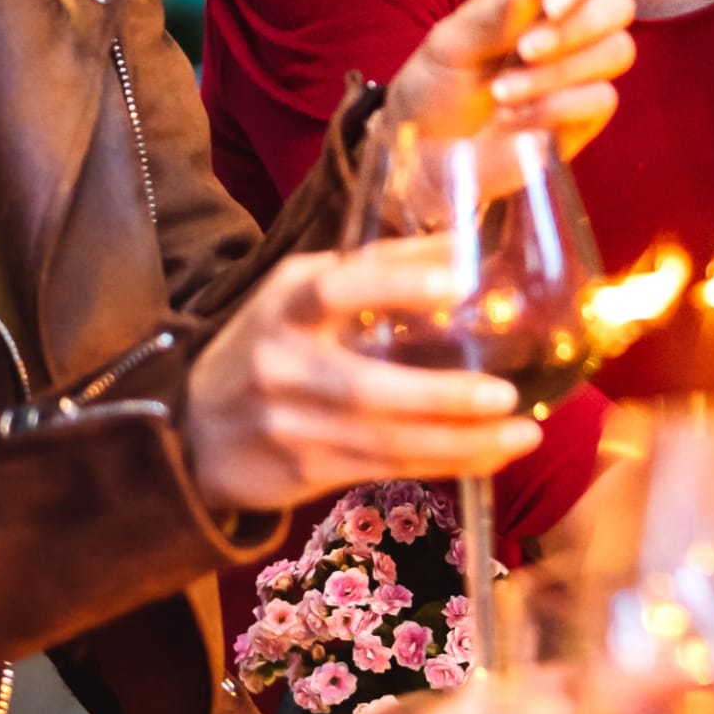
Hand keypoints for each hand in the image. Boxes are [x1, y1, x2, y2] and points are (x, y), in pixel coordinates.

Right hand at [183, 239, 544, 511]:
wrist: (190, 431)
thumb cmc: (267, 343)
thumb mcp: (299, 292)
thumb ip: (375, 267)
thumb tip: (461, 240)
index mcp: (284, 305)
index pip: (335, 287)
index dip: (395, 283)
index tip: (460, 279)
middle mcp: (281, 366)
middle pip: (364, 389)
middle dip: (440, 397)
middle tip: (505, 393)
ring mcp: (290, 426)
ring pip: (385, 442)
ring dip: (460, 442)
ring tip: (523, 434)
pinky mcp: (303, 473)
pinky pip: (385, 469)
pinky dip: (444, 464)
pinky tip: (491, 454)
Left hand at [388, 0, 637, 159]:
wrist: (428, 152)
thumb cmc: (437, 87)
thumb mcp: (450, 48)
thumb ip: (491, 19)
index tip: (551, 5)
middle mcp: (567, 27)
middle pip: (617, 3)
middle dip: (578, 26)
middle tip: (526, 51)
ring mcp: (582, 72)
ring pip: (617, 51)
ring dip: (558, 72)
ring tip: (501, 93)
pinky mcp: (586, 115)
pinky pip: (603, 98)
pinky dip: (555, 108)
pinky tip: (513, 120)